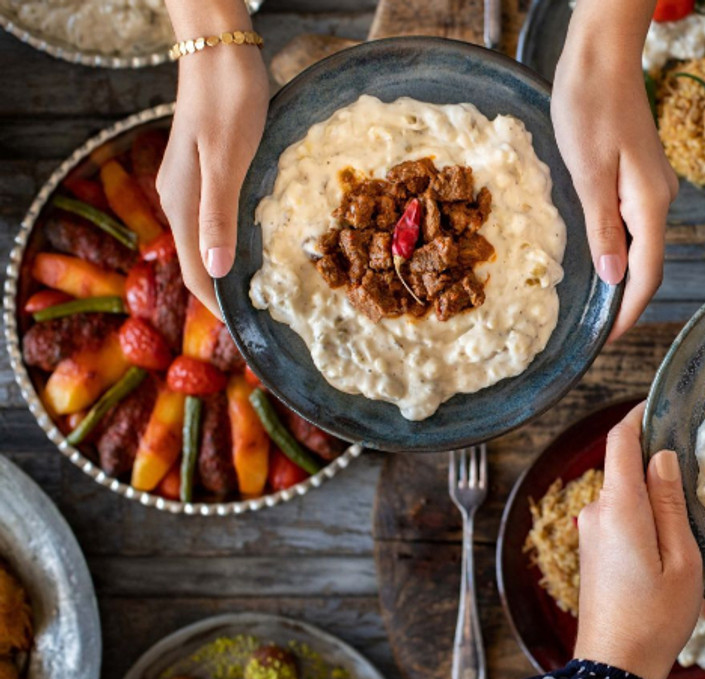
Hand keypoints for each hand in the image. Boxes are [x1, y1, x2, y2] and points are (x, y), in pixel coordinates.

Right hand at [157, 2, 268, 317]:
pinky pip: (215, 220)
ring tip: (262, 295)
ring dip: (230, 270)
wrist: (220, 54)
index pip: (195, 273)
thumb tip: (215, 273)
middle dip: (225, 295)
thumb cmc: (228, 104)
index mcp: (181, 204)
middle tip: (263, 323)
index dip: (219, 307)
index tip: (248, 336)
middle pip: (198, 262)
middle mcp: (179, 199)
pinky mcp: (205, 170)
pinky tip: (257, 246)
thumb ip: (218, 218)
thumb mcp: (227, 163)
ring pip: (206, 242)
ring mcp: (190, 185)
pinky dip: (233, 242)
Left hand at [552, 0, 678, 340]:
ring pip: (641, 244)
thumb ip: (602, 227)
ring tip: (592, 302)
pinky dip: (618, 248)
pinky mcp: (639, 175)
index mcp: (649, 203)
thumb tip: (614, 278)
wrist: (602, 54)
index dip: (628, 311)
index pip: (646, 273)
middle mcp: (659, 199)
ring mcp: (652, 187)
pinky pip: (634, 224)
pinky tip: (597, 255)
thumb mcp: (588, 171)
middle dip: (626, 301)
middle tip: (593, 330)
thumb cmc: (591, 104)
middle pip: (649, 264)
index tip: (606, 340)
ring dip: (621, 275)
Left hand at [575, 403, 702, 678]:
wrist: (614, 668)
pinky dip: (641, 515)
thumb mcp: (681, 558)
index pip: (620, 441)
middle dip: (655, 460)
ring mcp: (590, 533)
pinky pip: (618, 517)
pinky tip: (666, 538)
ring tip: (688, 510)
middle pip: (624, 467)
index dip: (638, 415)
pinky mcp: (591, 551)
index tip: (660, 402)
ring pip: (624, 495)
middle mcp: (596, 513)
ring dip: (650, 494)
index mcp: (619, 508)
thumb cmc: (654, 618)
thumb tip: (661, 456)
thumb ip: (670, 502)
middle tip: (695, 462)